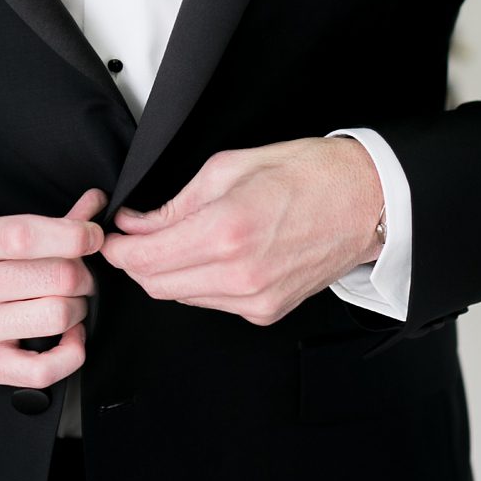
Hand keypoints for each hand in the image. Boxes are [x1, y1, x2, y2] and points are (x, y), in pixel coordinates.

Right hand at [0, 187, 105, 388]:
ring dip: (78, 307)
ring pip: (57, 316)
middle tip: (77, 273)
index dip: (75, 235)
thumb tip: (92, 206)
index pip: (27, 236)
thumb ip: (38, 224)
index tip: (91, 236)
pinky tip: (68, 337)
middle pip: (54, 277)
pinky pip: (44, 369)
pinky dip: (72, 352)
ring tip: (67, 301)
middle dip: (82, 273)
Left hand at [102, 138, 383, 325]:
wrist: (367, 201)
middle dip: (136, 262)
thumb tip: (135, 223)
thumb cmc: (307, 175)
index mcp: (226, 231)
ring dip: (166, 273)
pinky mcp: (268, 311)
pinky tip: (208, 258)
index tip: (112, 236)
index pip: (145, 258)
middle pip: (156, 284)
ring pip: (181, 297)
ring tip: (173, 242)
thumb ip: (173, 204)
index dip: (118, 249)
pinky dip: (198, 283)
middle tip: (135, 238)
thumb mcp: (228, 169)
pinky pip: (212, 303)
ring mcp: (256, 298)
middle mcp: (239, 274)